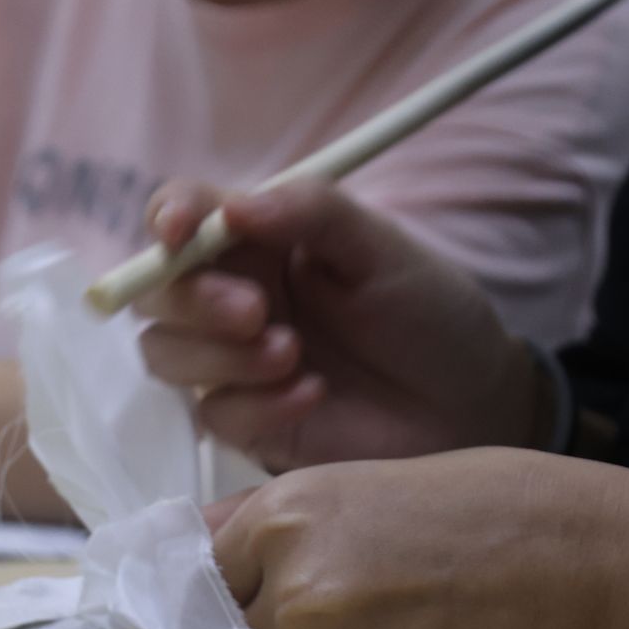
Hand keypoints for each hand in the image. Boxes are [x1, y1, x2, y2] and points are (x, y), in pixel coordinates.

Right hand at [135, 180, 554, 472]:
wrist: (471, 406)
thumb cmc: (430, 315)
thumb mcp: (384, 248)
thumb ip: (313, 212)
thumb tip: (231, 207)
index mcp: (260, 242)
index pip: (186, 216)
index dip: (168, 218)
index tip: (179, 231)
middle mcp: (233, 298)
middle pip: (156, 292)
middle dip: (192, 300)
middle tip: (254, 313)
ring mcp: (233, 363)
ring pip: (165, 354)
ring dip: (220, 356)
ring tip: (293, 357)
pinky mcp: (246, 421)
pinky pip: (213, 412)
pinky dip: (257, 404)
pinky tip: (313, 395)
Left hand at [204, 448, 628, 628]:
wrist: (593, 566)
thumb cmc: (486, 511)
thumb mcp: (359, 481)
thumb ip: (264, 521)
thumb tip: (181, 550)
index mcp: (284, 521)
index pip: (202, 581)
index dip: (237, 590)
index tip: (265, 595)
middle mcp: (298, 594)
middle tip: (365, 608)